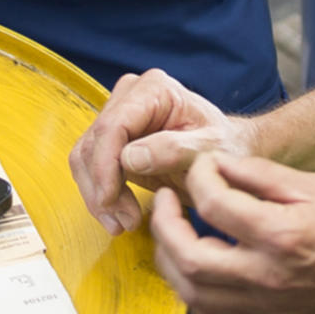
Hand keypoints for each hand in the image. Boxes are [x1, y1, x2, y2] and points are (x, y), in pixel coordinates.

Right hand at [70, 67, 253, 234]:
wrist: (229, 151)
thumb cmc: (225, 146)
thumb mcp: (210, 150)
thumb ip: (175, 150)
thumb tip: (128, 159)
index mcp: (154, 88)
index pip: (114, 126)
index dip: (105, 166)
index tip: (110, 200)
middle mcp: (129, 95)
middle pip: (94, 142)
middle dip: (101, 187)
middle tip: (122, 222)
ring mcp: (118, 115)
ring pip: (85, 157)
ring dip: (97, 195)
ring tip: (121, 224)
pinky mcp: (113, 139)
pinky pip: (91, 167)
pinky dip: (100, 194)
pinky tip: (117, 216)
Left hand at [149, 151, 314, 313]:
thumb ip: (260, 174)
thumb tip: (218, 164)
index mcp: (282, 235)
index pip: (216, 205)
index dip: (200, 178)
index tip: (203, 167)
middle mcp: (266, 276)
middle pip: (189, 258)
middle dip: (164, 225)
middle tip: (164, 200)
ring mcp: (262, 304)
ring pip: (191, 291)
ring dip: (169, 259)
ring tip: (171, 230)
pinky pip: (208, 313)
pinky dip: (189, 288)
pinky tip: (193, 264)